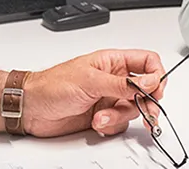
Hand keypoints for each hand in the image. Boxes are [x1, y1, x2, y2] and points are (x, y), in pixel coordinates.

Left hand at [21, 49, 167, 137]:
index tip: (155, 91)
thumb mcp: (90, 81)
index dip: (156, 75)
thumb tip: (150, 81)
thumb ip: (124, 83)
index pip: (147, 62)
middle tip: (145, 113)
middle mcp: (113, 79)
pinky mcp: (102, 116)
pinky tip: (96, 123)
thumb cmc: (52, 86)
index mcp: (112, 61)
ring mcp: (108, 98)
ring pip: (133, 109)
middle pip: (146, 90)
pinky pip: (120, 123)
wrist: (32, 108)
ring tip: (101, 117)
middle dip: (145, 103)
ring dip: (119, 116)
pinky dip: (110, 126)